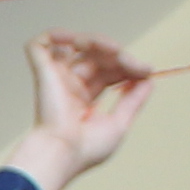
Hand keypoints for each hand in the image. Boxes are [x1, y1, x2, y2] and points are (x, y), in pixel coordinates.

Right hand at [3, 34, 154, 189]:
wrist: (63, 154)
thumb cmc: (85, 149)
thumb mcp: (120, 123)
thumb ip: (133, 100)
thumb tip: (148, 81)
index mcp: (82, 101)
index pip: (106, 72)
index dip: (127, 66)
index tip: (145, 71)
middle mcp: (68, 87)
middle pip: (95, 56)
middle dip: (120, 56)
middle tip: (138, 66)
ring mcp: (55, 78)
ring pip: (75, 44)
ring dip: (98, 41)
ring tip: (115, 51)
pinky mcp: (42, 72)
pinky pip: (41, 43)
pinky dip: (58, 35)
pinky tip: (78, 40)